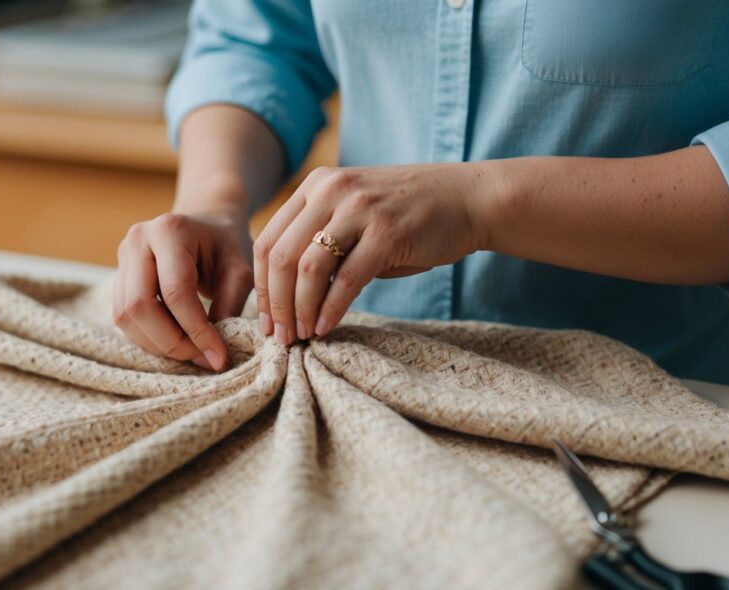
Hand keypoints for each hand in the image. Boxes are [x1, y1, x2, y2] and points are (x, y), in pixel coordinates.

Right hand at [112, 207, 253, 370]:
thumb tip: (212, 353)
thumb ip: (229, 307)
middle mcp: (138, 240)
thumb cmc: (226, 246)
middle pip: (139, 306)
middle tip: (201, 358)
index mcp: (171, 230)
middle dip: (171, 342)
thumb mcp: (240, 271)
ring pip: (125, 317)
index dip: (196, 331)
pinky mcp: (117, 275)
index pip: (176, 293)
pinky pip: (123, 317)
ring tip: (191, 352)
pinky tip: (175, 341)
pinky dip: (148, 337)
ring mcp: (122, 257)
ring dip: (157, 344)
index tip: (219, 357)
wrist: (206, 223)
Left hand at [253, 163, 504, 343]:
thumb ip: (320, 241)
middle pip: (280, 256)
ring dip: (300, 311)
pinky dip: (331, 310)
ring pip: (308, 269)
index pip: (268, 239)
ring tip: (302, 336)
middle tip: (279, 337)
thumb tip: (285, 296)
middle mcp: (332, 190)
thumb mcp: (354, 214)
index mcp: (316, 185)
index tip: (265, 320)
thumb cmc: (408, 217)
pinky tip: (326, 329)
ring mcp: (360, 209)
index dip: (260, 286)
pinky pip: (346, 279)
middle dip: (275, 304)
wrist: (468, 199)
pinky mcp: (388, 232)